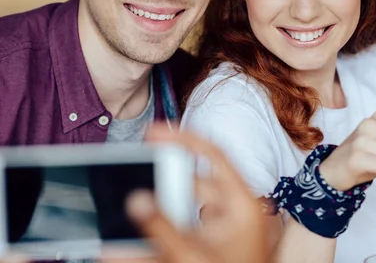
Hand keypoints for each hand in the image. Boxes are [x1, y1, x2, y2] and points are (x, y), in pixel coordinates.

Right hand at [127, 125, 269, 262]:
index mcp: (240, 202)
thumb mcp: (192, 255)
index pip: (214, 155)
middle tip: (134, 172)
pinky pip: (186, 228)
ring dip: (159, 211)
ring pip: (185, 208)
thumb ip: (161, 227)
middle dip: (162, 181)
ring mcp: (225, 226)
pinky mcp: (214, 241)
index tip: (155, 131)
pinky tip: (135, 243)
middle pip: (193, 182)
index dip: (184, 138)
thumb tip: (136, 199)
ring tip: (130, 207)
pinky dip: (164, 231)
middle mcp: (234, 209)